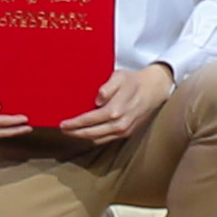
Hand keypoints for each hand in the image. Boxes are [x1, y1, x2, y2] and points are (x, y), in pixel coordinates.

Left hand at [60, 61, 178, 147]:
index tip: (63, 124)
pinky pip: (106, 139)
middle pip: (92, 133)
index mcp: (116, 110)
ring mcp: (124, 130)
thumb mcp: (120, 76)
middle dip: (75, 132)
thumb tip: (97, 99)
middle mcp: (119, 124)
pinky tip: (87, 133)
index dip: (75, 124)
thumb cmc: (134, 81)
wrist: (154, 90)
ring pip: (98, 139)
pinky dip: (95, 138)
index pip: (90, 120)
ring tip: (72, 132)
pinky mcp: (127, 133)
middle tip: (63, 129)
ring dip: (84, 137)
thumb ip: (108, 87)